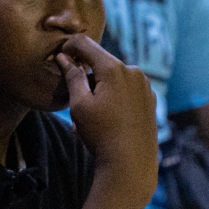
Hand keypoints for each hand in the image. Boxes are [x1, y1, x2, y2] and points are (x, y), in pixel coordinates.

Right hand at [59, 35, 157, 191]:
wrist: (131, 164)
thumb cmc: (101, 134)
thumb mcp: (79, 104)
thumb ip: (72, 76)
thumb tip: (63, 56)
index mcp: (114, 68)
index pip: (85, 44)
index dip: (68, 46)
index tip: (58, 56)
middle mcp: (133, 71)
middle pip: (101, 61)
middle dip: (85, 72)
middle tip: (73, 96)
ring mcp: (145, 85)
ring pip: (114, 76)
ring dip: (99, 85)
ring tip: (90, 113)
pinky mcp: (151, 99)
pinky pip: (126, 88)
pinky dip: (113, 94)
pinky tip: (107, 117)